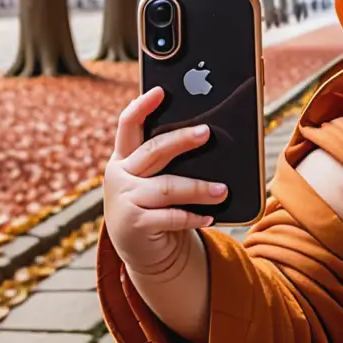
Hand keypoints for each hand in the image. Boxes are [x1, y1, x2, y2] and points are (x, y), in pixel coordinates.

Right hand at [104, 87, 228, 276]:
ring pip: (167, 187)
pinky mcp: (134, 225)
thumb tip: (205, 134)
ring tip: (223, 190)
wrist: (142, 251)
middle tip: (206, 133)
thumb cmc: (155, 207)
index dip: (142, 106)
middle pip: (153, 150)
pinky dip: (193, 216)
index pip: (128, 125)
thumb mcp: (155, 180)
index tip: (160, 91)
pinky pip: (171, 217)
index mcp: (124, 158)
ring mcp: (124, 200)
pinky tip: (210, 215)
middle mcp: (119, 175)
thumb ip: (168, 161)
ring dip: (199, 188)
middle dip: (181, 140)